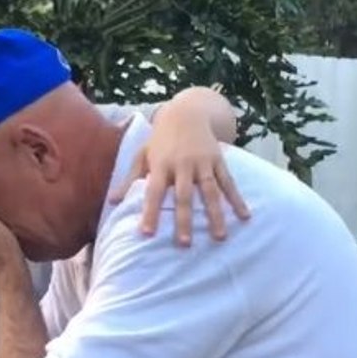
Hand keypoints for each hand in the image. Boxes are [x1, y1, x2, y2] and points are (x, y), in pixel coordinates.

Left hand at [108, 113, 249, 246]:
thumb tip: (112, 202)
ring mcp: (202, 163)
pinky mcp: (218, 161)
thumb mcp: (142, 155)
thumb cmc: (160, 140)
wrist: (187, 113)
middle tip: (184, 244)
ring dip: (215, 215)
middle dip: (184, 220)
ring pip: (210, 192)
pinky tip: (245, 216)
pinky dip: (238, 200)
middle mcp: (182, 165)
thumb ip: (129, 179)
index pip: (153, 192)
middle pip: (183, 196)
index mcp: (161, 165)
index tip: (146, 234)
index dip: (150, 212)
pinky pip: (229, 183)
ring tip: (220, 237)